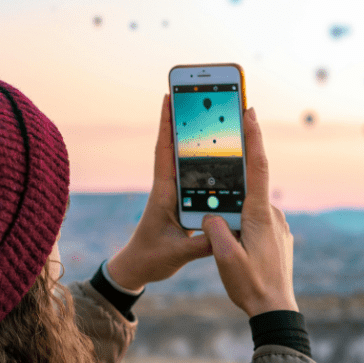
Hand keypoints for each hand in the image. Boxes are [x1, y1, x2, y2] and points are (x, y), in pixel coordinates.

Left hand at [106, 94, 213, 291]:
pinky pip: (196, 177)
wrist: (139, 269)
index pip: (164, 152)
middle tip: (199, 93)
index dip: (166, 124)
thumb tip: (224, 233)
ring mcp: (176, 193)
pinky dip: (207, 162)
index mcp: (163, 193)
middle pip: (178, 148)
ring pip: (189, 159)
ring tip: (214, 113)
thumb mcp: (177, 253)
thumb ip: (199, 244)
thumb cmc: (152, 258)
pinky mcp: (182, 202)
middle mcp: (169, 188)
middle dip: (187, 120)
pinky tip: (222, 151)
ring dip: (199, 137)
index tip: (168, 96)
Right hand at [201, 107, 297, 317]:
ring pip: (250, 207)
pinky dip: (243, 223)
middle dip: (234, 179)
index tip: (250, 111)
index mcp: (259, 215)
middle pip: (250, 186)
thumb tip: (210, 214)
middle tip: (220, 182)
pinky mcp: (278, 237)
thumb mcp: (224, 257)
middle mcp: (272, 215)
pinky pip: (256, 221)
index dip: (253, 137)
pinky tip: (233, 242)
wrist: (276, 310)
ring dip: (235, 211)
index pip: (257, 167)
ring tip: (223, 233)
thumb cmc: (250, 285)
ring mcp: (278, 226)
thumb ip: (215, 229)